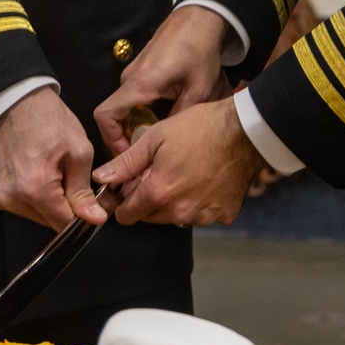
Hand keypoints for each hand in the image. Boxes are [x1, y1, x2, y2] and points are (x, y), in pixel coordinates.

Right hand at [0, 85, 105, 231]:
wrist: (14, 101)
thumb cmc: (50, 120)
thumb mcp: (78, 150)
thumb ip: (84, 191)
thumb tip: (96, 219)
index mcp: (35, 188)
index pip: (64, 224)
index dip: (80, 214)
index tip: (85, 198)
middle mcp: (10, 198)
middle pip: (46, 221)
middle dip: (61, 205)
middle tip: (65, 175)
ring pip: (31, 214)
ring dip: (43, 201)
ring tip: (46, 169)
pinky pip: (14, 204)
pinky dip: (25, 194)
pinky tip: (28, 170)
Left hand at [92, 98, 262, 226]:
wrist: (244, 131)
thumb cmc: (199, 128)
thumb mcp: (156, 137)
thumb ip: (126, 162)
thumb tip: (100, 178)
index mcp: (159, 193)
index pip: (126, 216)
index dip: (124, 199)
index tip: (131, 184)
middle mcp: (179, 212)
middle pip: (151, 216)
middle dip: (149, 198)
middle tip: (161, 170)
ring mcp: (204, 216)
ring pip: (176, 216)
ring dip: (175, 201)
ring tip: (185, 171)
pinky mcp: (224, 215)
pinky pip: (202, 214)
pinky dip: (200, 202)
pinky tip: (206, 179)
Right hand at [94, 4, 232, 156]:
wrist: (200, 18)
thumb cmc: (199, 51)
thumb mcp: (198, 89)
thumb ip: (179, 117)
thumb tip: (166, 144)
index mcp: (140, 84)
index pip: (106, 115)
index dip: (110, 139)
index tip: (127, 155)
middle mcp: (130, 78)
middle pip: (114, 115)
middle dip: (125, 137)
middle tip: (146, 154)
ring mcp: (133, 72)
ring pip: (125, 107)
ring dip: (136, 124)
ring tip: (156, 139)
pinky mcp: (140, 69)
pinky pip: (132, 97)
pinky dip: (140, 111)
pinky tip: (161, 118)